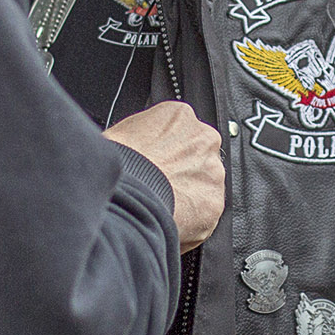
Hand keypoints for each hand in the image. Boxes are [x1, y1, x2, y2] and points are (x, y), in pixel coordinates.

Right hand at [105, 102, 223, 250]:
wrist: (127, 196)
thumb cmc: (120, 165)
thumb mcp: (123, 134)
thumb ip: (143, 137)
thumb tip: (138, 149)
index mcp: (180, 115)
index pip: (180, 130)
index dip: (166, 149)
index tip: (157, 160)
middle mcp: (204, 139)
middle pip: (197, 156)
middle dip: (182, 170)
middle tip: (160, 184)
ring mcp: (213, 172)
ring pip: (203, 184)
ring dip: (187, 195)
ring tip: (161, 203)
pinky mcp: (215, 202)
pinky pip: (204, 212)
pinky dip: (190, 219)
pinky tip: (168, 217)